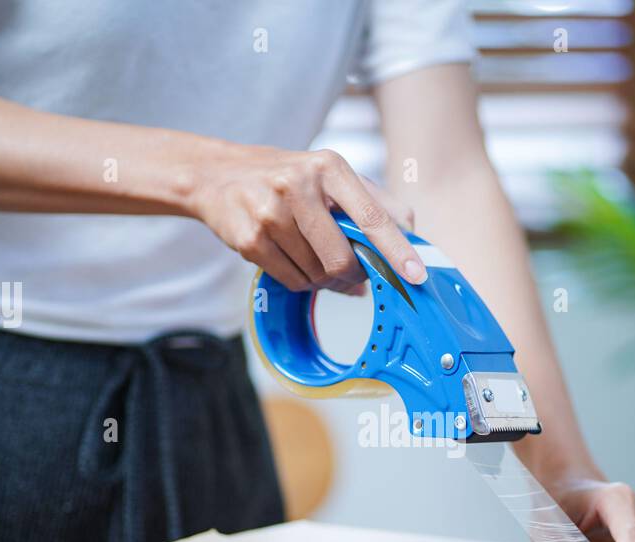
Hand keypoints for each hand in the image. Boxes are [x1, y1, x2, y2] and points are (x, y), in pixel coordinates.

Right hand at [186, 142, 421, 293]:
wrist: (218, 174)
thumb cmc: (288, 178)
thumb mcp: (331, 175)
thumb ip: (375, 202)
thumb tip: (411, 237)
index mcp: (329, 167)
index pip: (371, 216)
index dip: (396, 250)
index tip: (416, 275)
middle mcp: (298, 185)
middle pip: (341, 259)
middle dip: (351, 276)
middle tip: (351, 275)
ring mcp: (269, 213)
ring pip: (316, 275)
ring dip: (321, 279)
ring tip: (309, 254)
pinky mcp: (249, 238)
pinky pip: (291, 281)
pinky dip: (299, 281)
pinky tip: (290, 258)